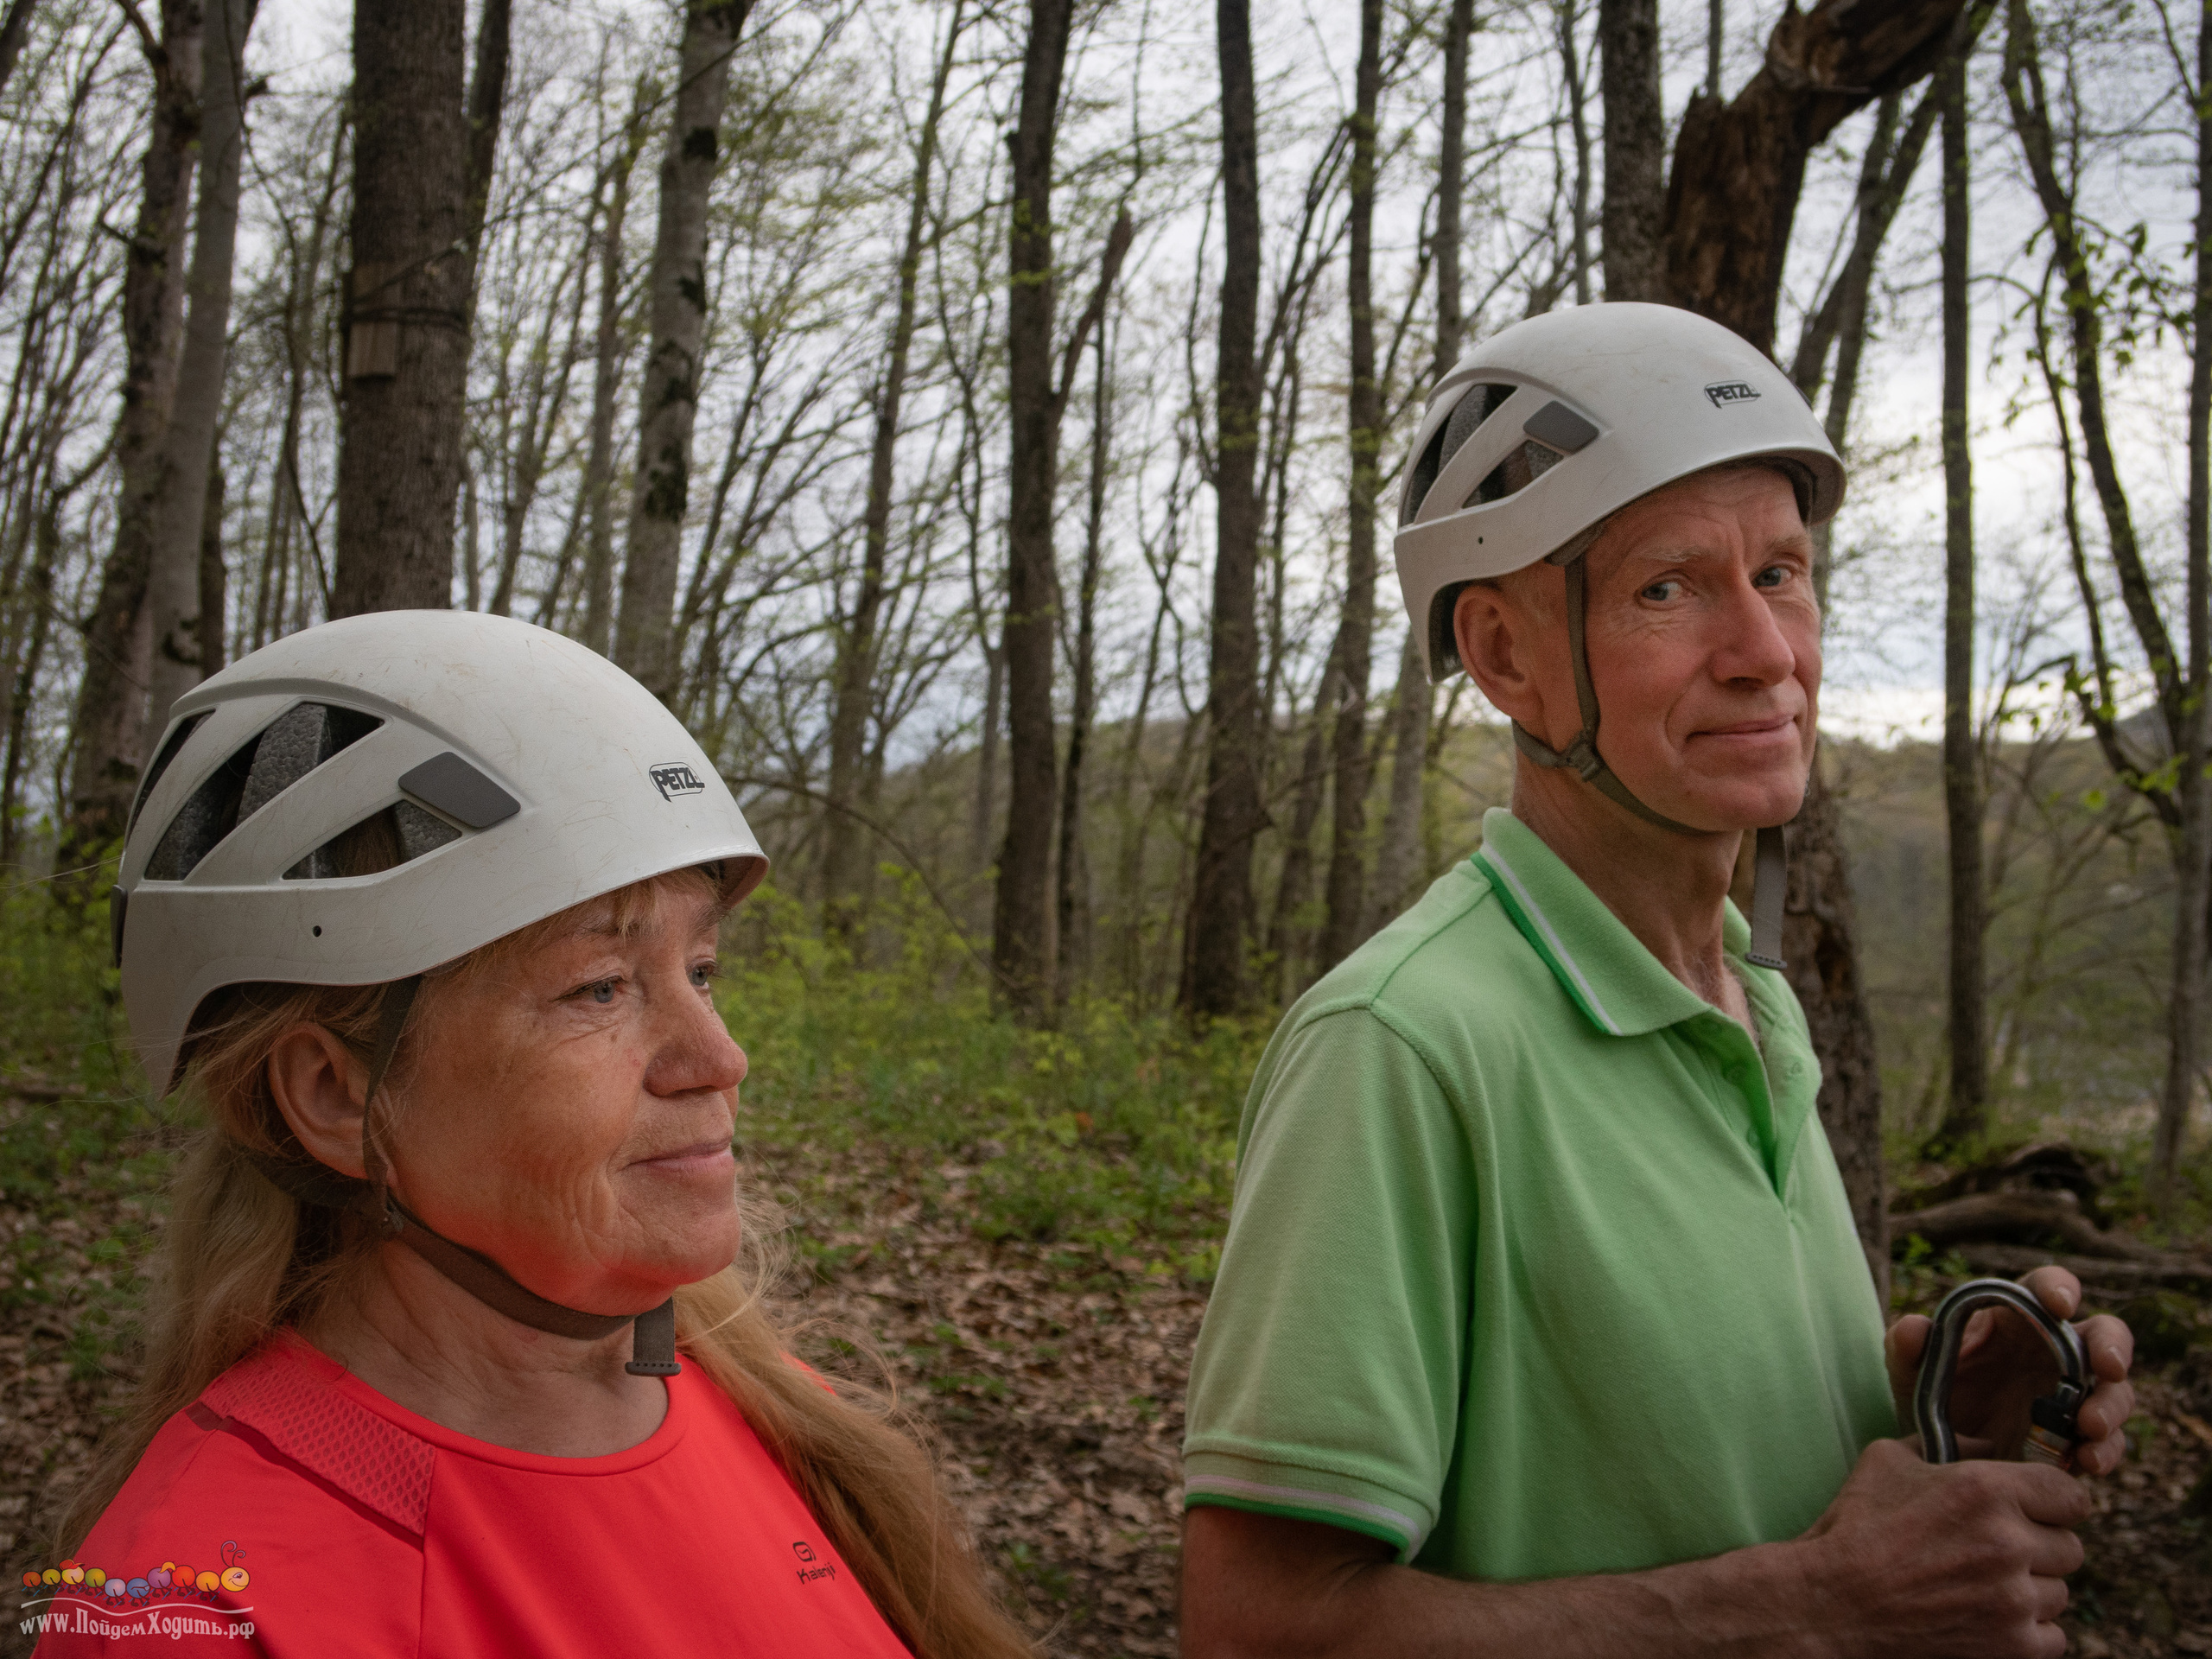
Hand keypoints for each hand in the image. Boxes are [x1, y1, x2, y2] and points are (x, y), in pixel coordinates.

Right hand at [1795, 1436, 2090, 1657]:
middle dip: (2039, 1547)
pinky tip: (1988, 1617)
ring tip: (1983, 1585)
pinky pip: (2054, 1637)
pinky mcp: (2013, 1647)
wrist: (1833, 1604)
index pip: (2071, 1495)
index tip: (2037, 1511)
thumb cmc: (1856, 1527)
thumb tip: (1987, 1444)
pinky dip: (2028, 1631)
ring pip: (2060, 1593)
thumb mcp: (1889, 1461)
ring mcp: (2015, 1600)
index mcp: (1987, 1489)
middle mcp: (2010, 1542)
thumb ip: (1945, 1445)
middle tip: (1998, 1551)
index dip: (2054, 1502)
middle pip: (2070, 1548)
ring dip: (2030, 1590)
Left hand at [1886, 1266, 2134, 1473]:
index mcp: (2015, 1318)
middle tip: (2107, 1368)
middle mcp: (2054, 1349)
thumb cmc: (1930, 1394)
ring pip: (2115, 1389)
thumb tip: (1914, 1326)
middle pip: (2104, 1334)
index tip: (2060, 1305)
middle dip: (2112, 1347)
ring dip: (2110, 1407)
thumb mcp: (1910, 1372)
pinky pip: (2108, 1440)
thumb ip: (1905, 1347)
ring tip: (2089, 1429)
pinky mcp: (2081, 1437)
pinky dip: (2104, 1451)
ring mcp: (2075, 1394)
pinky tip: (2087, 1463)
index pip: (2046, 1287)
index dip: (2059, 1288)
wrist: (1939, 1453)